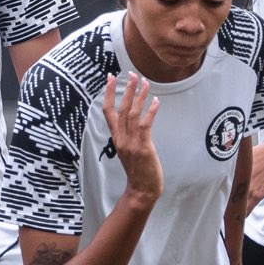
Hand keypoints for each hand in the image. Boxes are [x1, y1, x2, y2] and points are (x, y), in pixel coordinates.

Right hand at [103, 73, 161, 204]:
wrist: (141, 191)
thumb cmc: (139, 171)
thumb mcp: (129, 150)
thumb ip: (129, 135)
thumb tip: (135, 121)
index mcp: (116, 138)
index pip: (108, 111)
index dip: (108, 93)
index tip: (110, 77)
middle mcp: (121, 138)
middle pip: (121, 109)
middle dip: (126, 89)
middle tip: (131, 74)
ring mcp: (131, 143)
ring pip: (133, 114)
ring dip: (139, 96)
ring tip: (145, 82)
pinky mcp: (143, 148)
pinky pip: (145, 125)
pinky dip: (150, 112)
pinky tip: (156, 101)